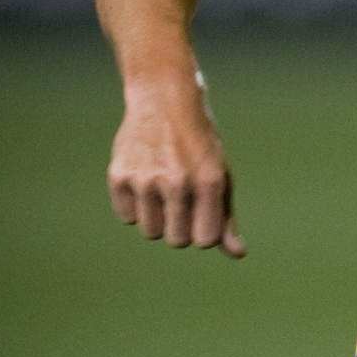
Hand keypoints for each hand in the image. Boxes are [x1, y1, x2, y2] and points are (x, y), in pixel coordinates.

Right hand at [107, 78, 243, 256]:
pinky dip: (135, 207)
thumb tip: (237, 255)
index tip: (202, 218)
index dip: (203, 234)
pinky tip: (144, 183)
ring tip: (163, 191)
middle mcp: (178, 181)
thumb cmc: (199, 145)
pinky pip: (127, 217)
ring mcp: (146, 179)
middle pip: (176, 240)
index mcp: (210, 181)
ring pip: (150, 232)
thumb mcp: (220, 175)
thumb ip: (226, 218)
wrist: (164, 102)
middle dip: (180, 229)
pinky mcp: (119, 176)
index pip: (204, 240)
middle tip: (181, 203)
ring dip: (157, 219)